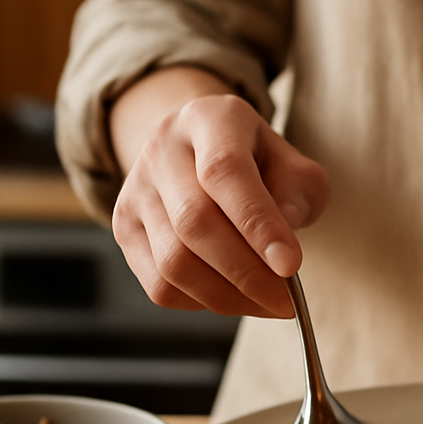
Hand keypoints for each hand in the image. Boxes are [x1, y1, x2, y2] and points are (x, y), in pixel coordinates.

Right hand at [109, 68, 329, 317]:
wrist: (201, 150)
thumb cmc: (259, 161)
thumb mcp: (292, 163)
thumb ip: (298, 195)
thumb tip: (280, 250)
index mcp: (209, 119)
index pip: (225, 171)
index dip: (257, 223)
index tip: (290, 266)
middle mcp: (162, 149)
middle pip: (195, 222)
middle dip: (247, 272)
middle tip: (287, 301)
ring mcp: (136, 189)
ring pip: (174, 261)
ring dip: (228, 295)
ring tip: (268, 303)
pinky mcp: (124, 227)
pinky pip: (159, 284)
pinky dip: (203, 302)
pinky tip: (236, 298)